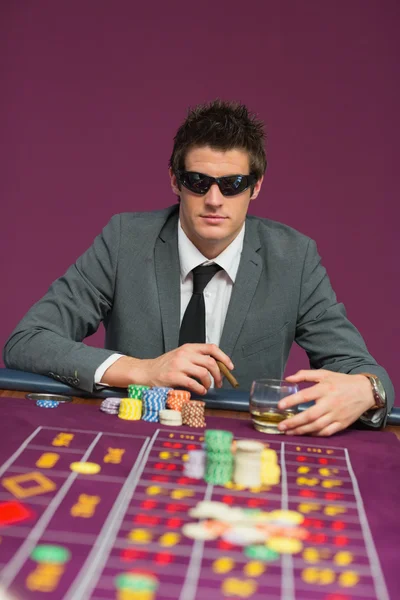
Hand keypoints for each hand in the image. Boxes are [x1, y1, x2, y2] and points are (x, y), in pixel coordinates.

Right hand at [102, 344, 233, 394]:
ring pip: (204, 373)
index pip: (212, 348)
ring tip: (207, 388)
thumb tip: (217, 367)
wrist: (145, 372)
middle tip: (219, 383)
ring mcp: (179, 365)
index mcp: (188, 347)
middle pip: (211, 362)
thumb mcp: (181, 356)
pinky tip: (200, 391)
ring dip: (209, 383)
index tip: (230, 367)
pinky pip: (194, 383)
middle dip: (219, 375)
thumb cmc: (165, 366)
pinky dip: (200, 389)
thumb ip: (196, 358)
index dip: (224, 357)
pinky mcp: (174, 377)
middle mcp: (184, 354)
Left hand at [277, 369, 374, 436]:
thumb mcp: (324, 374)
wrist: (365, 391)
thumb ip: (305, 375)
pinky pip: (326, 432)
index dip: (291, 401)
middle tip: (281, 426)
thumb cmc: (342, 382)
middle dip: (294, 422)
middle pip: (310, 415)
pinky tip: (305, 434)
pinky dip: (315, 434)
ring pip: (317, 426)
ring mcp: (337, 415)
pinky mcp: (342, 424)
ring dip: (301, 431)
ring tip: (288, 432)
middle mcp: (330, 403)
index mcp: (325, 389)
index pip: (305, 395)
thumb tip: (288, 379)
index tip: (280, 406)